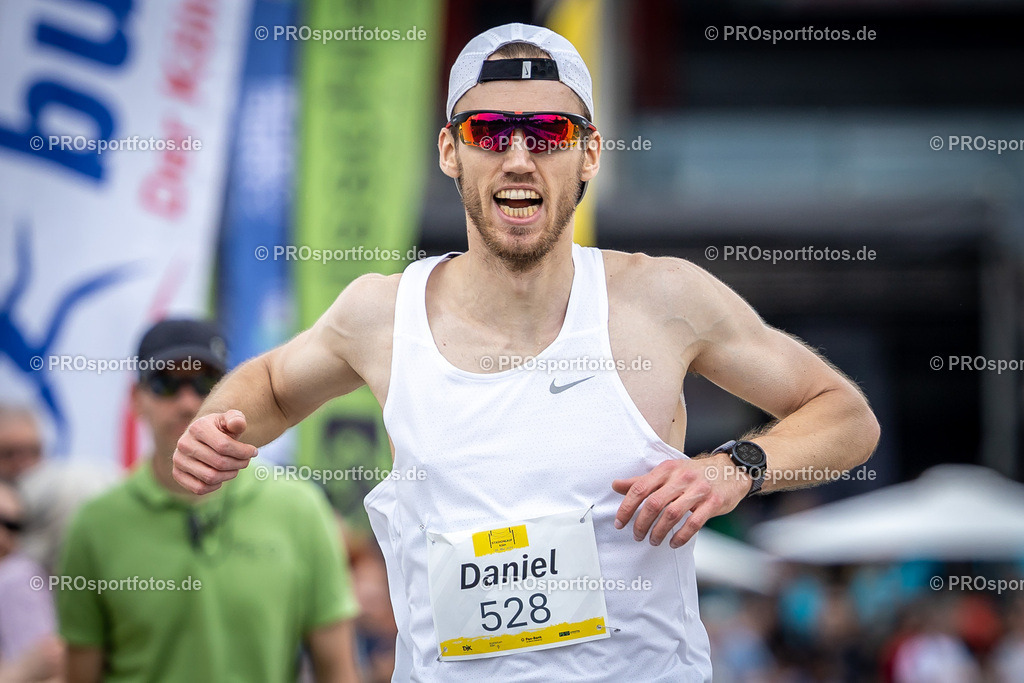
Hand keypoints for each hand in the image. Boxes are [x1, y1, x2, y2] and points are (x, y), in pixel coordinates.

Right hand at [172, 410, 257, 493]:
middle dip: (239, 464)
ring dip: (230, 475)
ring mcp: (178, 460)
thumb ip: (237, 419)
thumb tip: (237, 424)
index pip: (224, 445)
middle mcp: (184, 443)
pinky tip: (221, 477)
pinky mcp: (177, 474)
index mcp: (197, 427)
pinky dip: (215, 486)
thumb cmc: (221, 428)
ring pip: (210, 477)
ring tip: (236, 468)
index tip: (254, 452)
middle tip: (246, 461)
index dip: (243, 452)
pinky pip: (199, 488)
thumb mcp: (231, 418)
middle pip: (219, 463)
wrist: (203, 436)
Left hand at [612, 454, 748, 547]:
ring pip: (672, 514)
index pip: (640, 488)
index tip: (620, 522)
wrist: (732, 469)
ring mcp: (698, 491)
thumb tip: (616, 485)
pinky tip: (674, 542)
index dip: (626, 507)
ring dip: (659, 531)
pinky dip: (681, 536)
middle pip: (653, 503)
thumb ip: (643, 481)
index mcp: (667, 470)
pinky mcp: (713, 503)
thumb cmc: (695, 473)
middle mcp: (681, 478)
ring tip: (653, 540)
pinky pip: (693, 523)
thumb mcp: (668, 472)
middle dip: (641, 523)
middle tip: (637, 535)